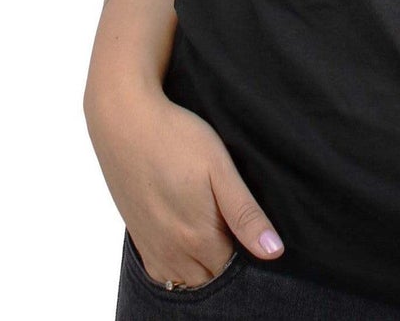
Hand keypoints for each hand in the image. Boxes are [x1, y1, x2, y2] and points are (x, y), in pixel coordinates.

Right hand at [86, 84, 284, 287]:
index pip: (234, 267)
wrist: (124, 120)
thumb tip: (274, 252)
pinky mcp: (138, 237)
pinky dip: (178, 264)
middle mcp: (173, 252)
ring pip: (187, 278)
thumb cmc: (176, 138)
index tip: (247, 222)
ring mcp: (152, 247)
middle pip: (211, 275)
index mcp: (199, 238)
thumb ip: (245, 214)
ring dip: (202, 264)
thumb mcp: (220, 169)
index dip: (246, 248)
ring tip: (210, 225)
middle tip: (229, 219)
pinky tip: (185, 236)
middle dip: (225, 258)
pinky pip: (162, 272)